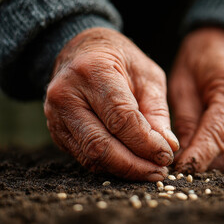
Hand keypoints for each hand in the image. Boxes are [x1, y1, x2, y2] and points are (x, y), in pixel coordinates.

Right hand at [44, 28, 178, 180]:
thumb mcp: (147, 75)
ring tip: (149, 171)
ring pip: (90, 156)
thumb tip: (168, 145)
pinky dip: (109, 165)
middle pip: (101, 144)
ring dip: (123, 169)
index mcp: (92, 71)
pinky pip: (83, 156)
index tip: (166, 155)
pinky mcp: (56, 131)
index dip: (146, 143)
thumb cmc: (121, 60)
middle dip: (134, 165)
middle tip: (159, 172)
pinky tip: (130, 164)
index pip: (121, 118)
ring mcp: (55, 115)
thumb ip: (157, 111)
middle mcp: (66, 94)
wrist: (82, 51)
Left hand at [170, 27, 223, 172]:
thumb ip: (185, 120)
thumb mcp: (183, 83)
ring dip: (219, 166)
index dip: (196, 158)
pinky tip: (212, 154)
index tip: (177, 170)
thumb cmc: (202, 58)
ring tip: (196, 161)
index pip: (216, 137)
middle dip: (207, 166)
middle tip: (182, 167)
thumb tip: (182, 154)